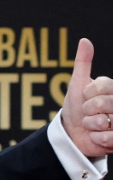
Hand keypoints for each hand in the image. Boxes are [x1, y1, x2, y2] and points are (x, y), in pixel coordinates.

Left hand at [62, 39, 112, 157]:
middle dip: (88, 109)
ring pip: (105, 121)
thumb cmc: (76, 106)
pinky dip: (96, 138)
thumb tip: (85, 40)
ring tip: (91, 125)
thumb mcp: (78, 84)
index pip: (102, 86)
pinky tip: (95, 136)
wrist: (73, 132)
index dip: (87, 93)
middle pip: (104, 103)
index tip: (84, 97)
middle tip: (87, 112)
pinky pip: (107, 139)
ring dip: (91, 124)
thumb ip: (83, 63)